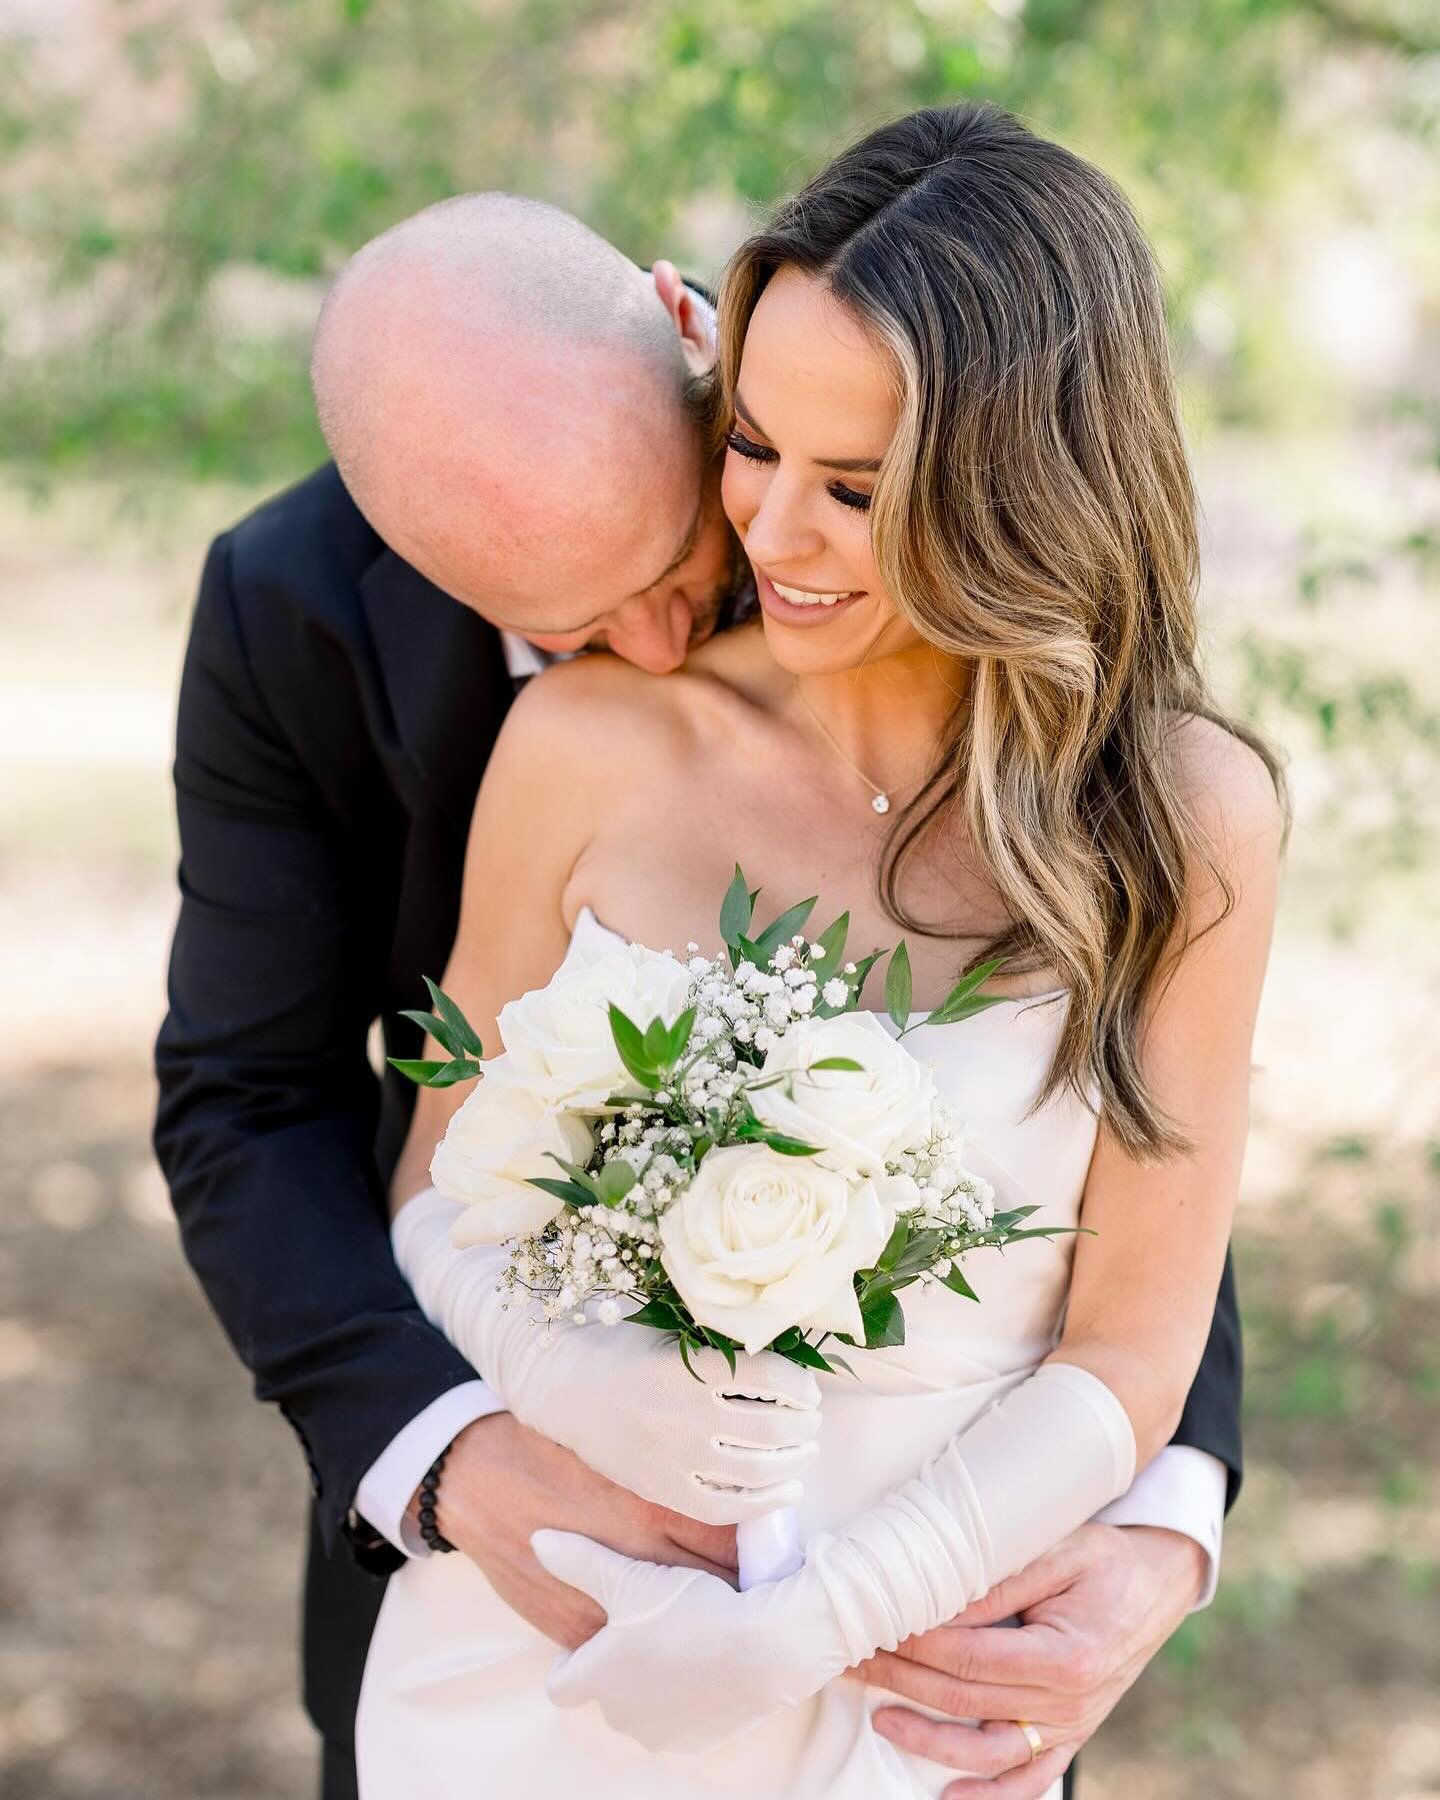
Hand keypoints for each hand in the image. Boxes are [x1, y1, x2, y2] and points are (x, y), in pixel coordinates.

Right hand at [394, 1188, 822, 1522]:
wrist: (563, 1388)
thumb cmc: (624, 1348)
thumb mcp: (671, 1330)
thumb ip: (722, 1341)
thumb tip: (791, 1346)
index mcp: (687, 1365)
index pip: (769, 1376)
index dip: (802, 1385)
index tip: (811, 1387)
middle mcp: (682, 1413)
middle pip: (772, 1427)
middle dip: (805, 1425)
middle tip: (813, 1420)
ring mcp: (671, 1456)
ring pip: (755, 1469)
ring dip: (794, 1461)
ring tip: (803, 1451)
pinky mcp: (661, 1489)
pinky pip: (724, 1507)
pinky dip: (764, 1501)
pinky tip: (785, 1490)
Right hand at [427, 1414, 738, 1650]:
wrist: (474, 1482)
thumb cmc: (550, 1446)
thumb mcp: (615, 1439)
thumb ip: (670, 1461)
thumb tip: (732, 1463)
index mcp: (648, 1502)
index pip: (733, 1534)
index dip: (762, 1539)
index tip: (775, 1535)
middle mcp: (632, 1555)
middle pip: (718, 1585)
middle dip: (746, 1584)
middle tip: (765, 1576)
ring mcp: (604, 1601)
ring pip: (680, 1624)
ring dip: (705, 1615)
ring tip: (722, 1602)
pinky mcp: (578, 1628)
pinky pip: (634, 1645)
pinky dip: (658, 1638)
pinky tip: (670, 1625)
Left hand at [530, 1526, 850, 1751]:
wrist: (766, 1647)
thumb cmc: (691, 1608)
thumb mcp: (631, 1576)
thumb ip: (581, 1561)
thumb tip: (538, 1540)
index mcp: (599, 1680)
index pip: (559, 1686)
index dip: (567, 1660)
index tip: (590, 1633)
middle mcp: (623, 1718)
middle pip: (603, 1694)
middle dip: (614, 1666)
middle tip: (640, 1625)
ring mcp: (662, 1735)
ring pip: (641, 1709)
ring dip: (649, 1683)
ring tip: (676, 1638)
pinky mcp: (698, 1742)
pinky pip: (678, 1720)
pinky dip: (683, 1697)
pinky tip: (703, 1660)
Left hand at [859, 1523, 1207, 1797]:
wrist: (1159, 1584)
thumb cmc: (1107, 1561)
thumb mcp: (1059, 1553)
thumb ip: (999, 1584)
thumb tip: (939, 1600)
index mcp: (1064, 1656)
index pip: (968, 1657)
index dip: (915, 1646)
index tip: (872, 1628)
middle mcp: (1068, 1702)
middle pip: (966, 1699)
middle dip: (900, 1681)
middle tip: (852, 1663)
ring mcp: (1071, 1726)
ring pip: (988, 1751)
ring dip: (929, 1741)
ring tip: (881, 1719)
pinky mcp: (1072, 1736)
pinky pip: (1029, 1779)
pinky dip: (990, 1795)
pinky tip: (949, 1794)